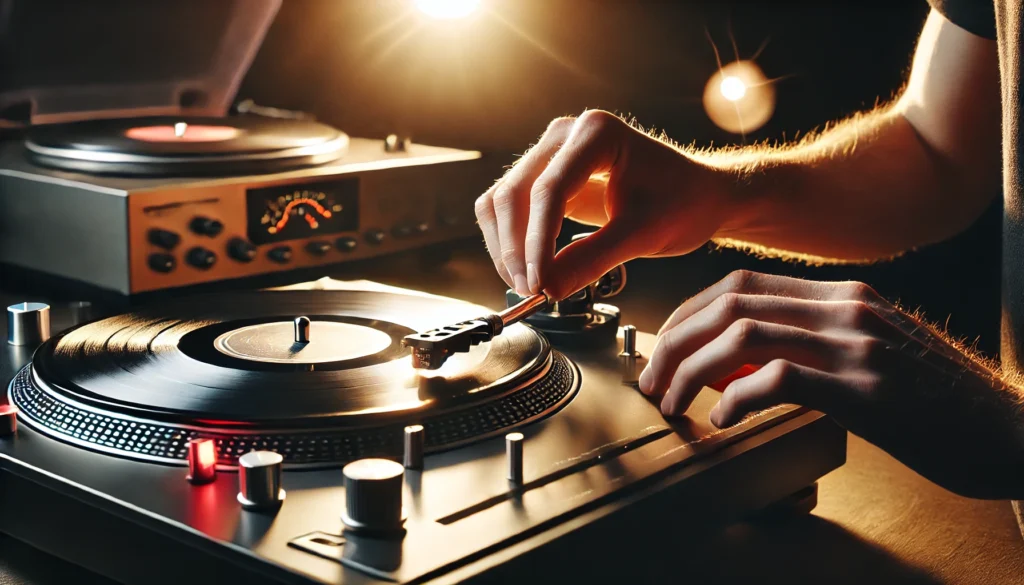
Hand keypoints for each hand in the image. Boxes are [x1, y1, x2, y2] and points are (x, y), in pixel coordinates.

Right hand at [475, 110, 733, 299]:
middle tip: (530, 289)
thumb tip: (547, 288)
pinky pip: (510, 208)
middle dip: (516, 247)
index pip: (549, 190)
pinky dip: (511, 241)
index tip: (538, 282)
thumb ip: (591, 259)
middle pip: (515, 192)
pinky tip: (527, 270)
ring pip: (503, 200)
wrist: (699, 195)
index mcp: (596, 134)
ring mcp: (552, 154)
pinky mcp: (546, 177)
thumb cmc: (683, 202)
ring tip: (527, 285)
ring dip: (506, 246)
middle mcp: (566, 135)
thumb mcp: (642, 234)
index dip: (537, 242)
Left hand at [638, 270, 1023, 498]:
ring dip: (691, 372)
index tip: (664, 346)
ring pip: (741, 336)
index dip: (688, 314)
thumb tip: (736, 367)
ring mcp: (858, 344)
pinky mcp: (867, 389)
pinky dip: (736, 399)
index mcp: (843, 295)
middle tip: (652, 379)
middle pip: (728, 304)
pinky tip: (724, 420)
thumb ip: (810, 346)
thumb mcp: (871, 354)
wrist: (1012, 430)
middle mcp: (847, 308)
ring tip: (674, 403)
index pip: (739, 284)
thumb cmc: (937, 401)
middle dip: (674, 341)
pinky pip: (778, 379)